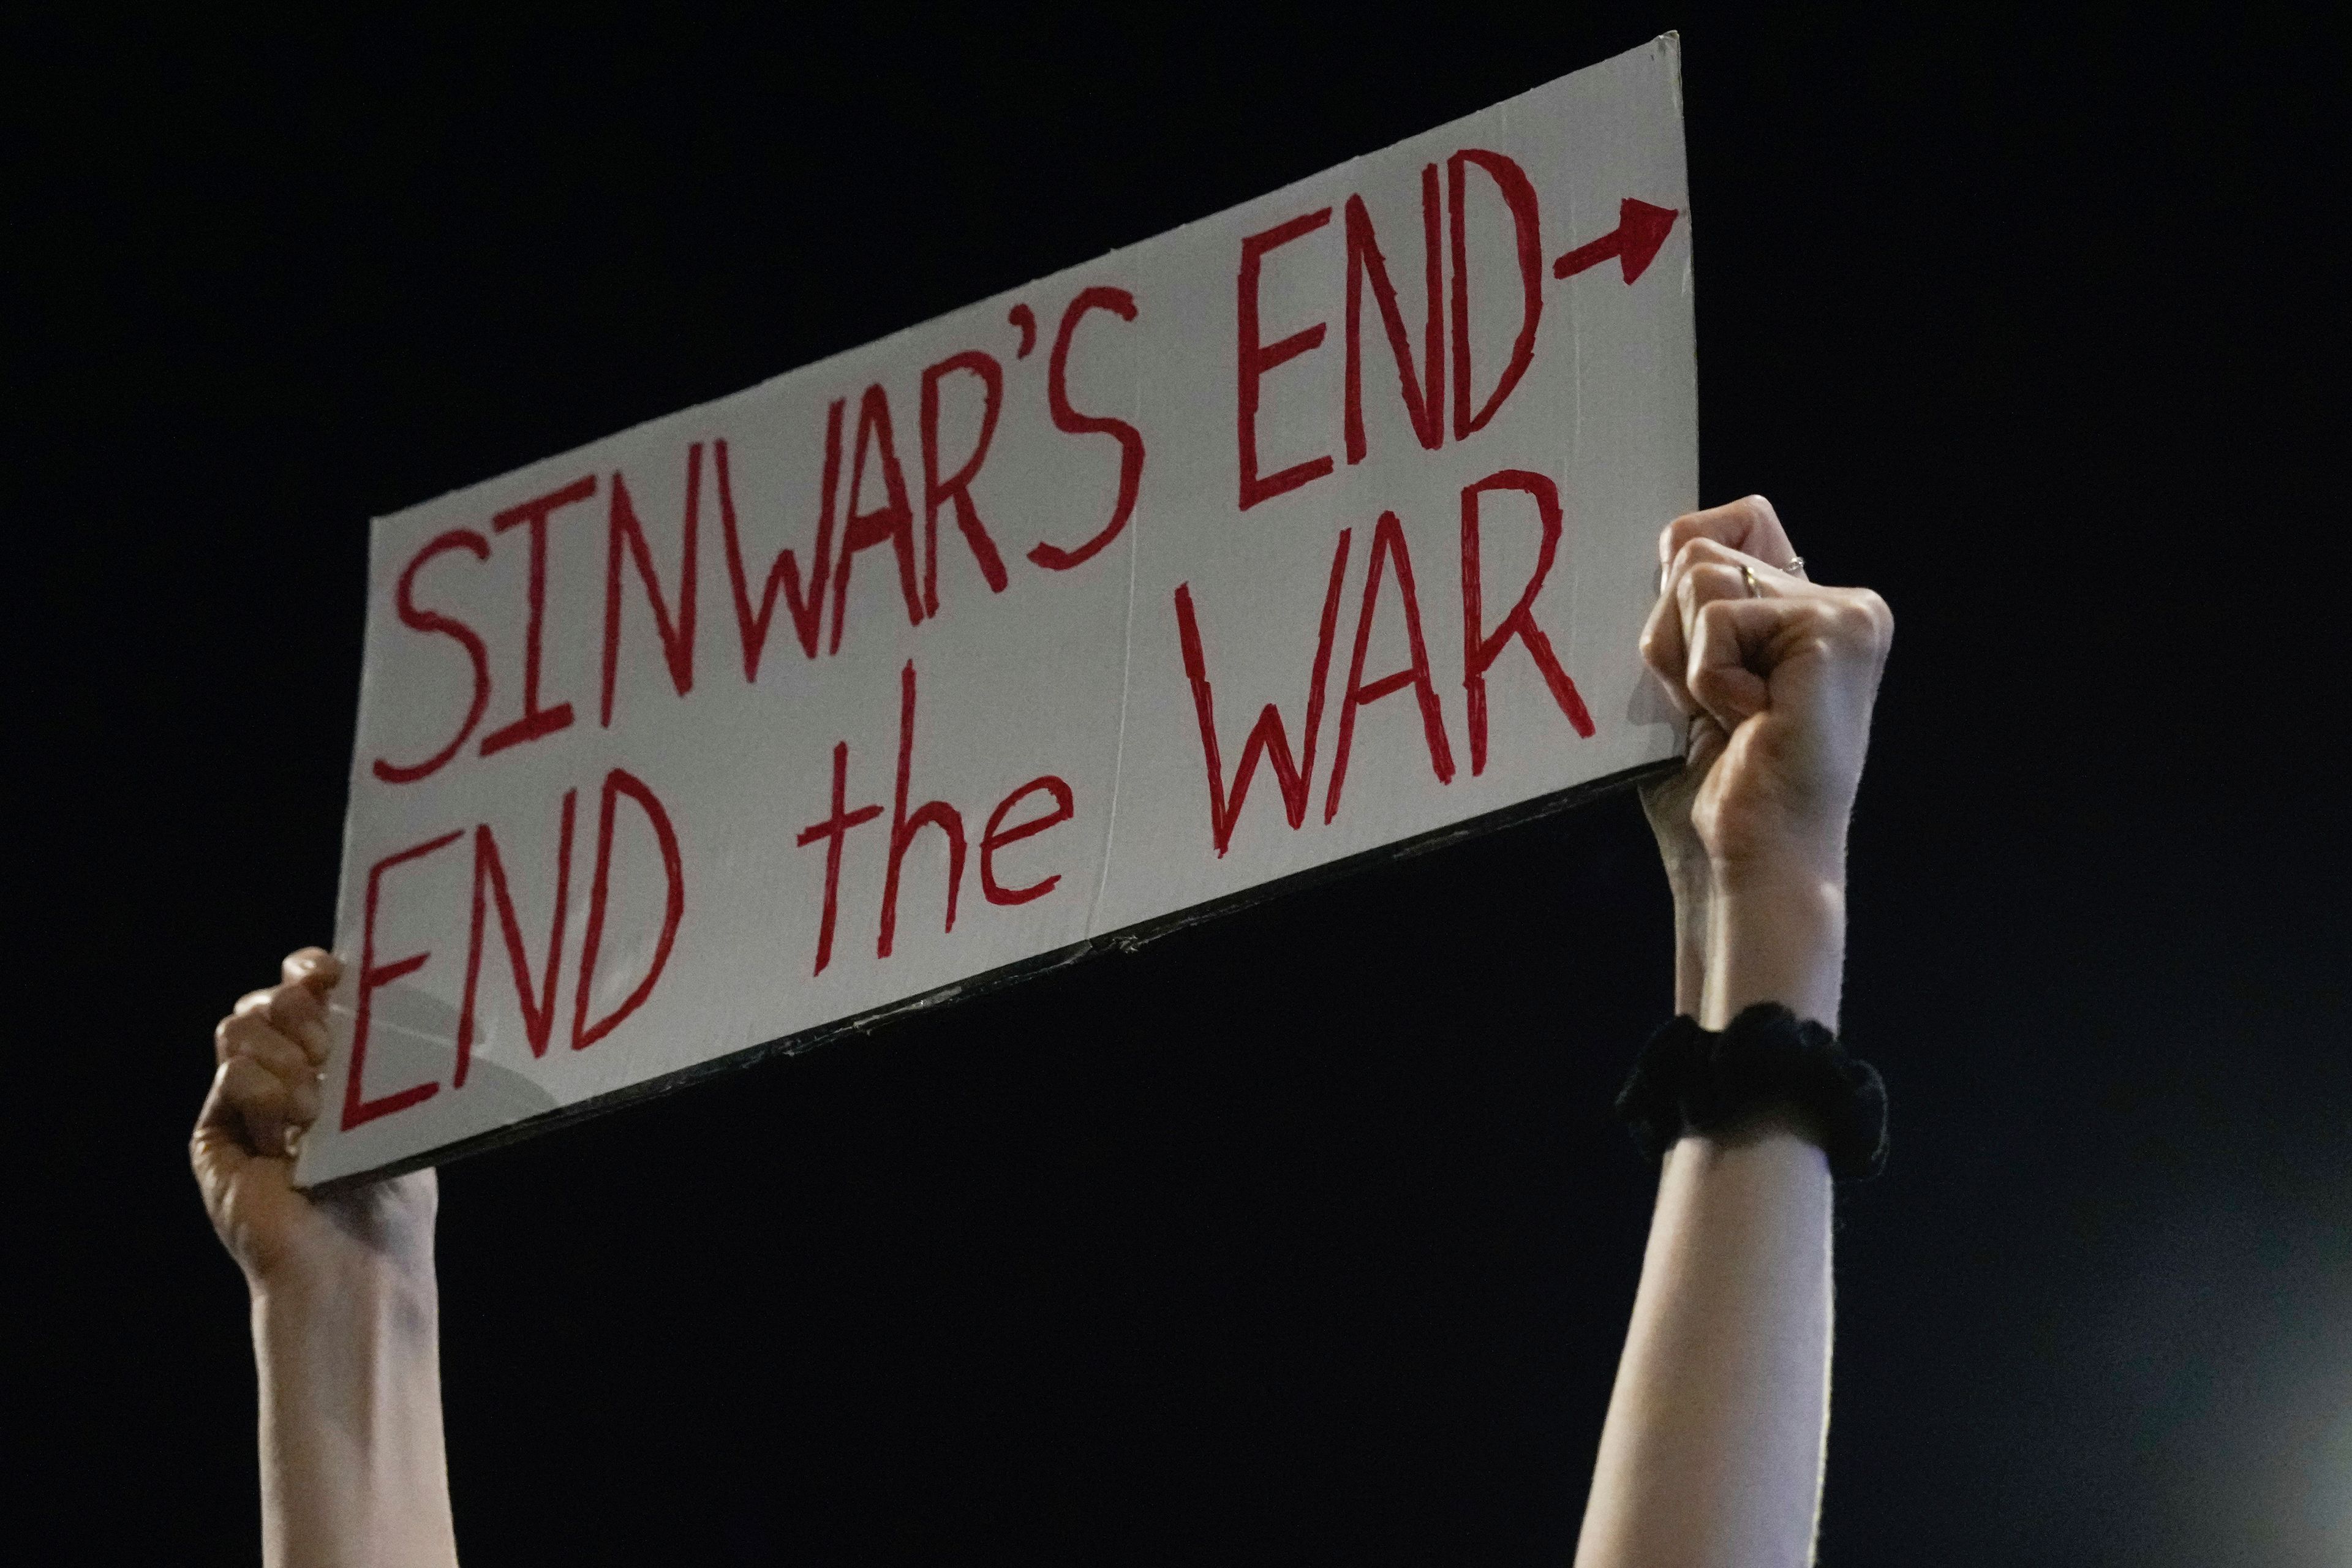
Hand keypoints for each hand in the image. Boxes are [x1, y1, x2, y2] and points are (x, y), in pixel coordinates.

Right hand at [191, 948, 436, 1292]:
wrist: (355, 1261)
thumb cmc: (392, 1195)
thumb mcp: (395, 1108)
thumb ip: (373, 1050)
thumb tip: (364, 989)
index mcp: (335, 1063)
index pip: (306, 987)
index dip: (312, 968)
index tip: (334, 973)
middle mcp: (286, 1075)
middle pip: (268, 999)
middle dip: (300, 1011)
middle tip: (332, 1055)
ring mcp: (246, 1103)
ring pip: (240, 1027)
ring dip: (284, 1058)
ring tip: (315, 1111)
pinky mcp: (215, 1133)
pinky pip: (231, 1073)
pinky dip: (265, 1094)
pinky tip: (290, 1134)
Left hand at [1639, 497, 1891, 884]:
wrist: (1752, 858)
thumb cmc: (1717, 789)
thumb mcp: (1688, 680)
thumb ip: (1690, 609)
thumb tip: (1674, 540)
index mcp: (1811, 613)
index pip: (1721, 524)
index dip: (1677, 578)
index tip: (1698, 666)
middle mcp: (1842, 603)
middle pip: (1697, 546)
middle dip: (1672, 634)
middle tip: (1717, 709)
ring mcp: (1847, 612)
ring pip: (1699, 573)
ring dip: (1688, 659)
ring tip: (1736, 717)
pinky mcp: (1838, 626)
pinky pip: (1716, 617)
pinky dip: (1707, 678)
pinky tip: (1751, 723)